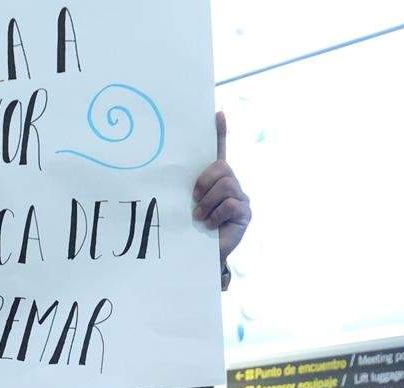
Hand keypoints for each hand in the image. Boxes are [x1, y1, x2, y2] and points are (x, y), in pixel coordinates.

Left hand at [192, 112, 251, 280]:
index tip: (217, 113)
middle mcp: (230, 183)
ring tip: (199, 217)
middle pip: (221, 167)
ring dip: (208, 202)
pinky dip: (216, 215)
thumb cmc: (188, 229)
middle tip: (194, 199)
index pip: (219, 150)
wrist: (198, 256)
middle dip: (204, 182)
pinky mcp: (246, 213)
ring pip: (226, 185)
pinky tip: (209, 225)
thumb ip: (180, 189)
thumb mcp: (182, 204)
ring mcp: (240, 197)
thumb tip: (157, 172)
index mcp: (213, 179)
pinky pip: (232, 204)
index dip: (219, 132)